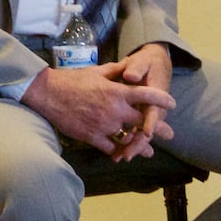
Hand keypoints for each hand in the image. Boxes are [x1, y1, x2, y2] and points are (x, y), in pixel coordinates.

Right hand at [20, 60, 175, 159]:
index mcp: (117, 91)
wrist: (48, 94)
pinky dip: (118, 152)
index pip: (146, 94)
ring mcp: (104, 125)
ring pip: (129, 139)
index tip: (172, 103)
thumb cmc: (72, 80)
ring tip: (150, 151)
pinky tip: (124, 155)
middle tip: (169, 133)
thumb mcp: (96, 71)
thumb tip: (129, 66)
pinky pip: (111, 148)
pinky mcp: (92, 137)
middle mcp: (114, 110)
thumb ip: (115, 70)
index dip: (162, 99)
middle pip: (143, 121)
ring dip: (140, 145)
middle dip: (158, 128)